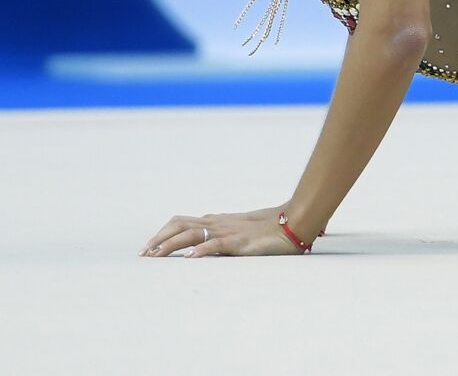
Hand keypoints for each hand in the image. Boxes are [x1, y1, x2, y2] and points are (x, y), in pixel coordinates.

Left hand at [139, 209, 312, 257]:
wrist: (292, 222)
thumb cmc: (270, 227)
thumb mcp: (241, 230)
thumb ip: (224, 234)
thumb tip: (208, 244)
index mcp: (217, 221)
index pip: (182, 222)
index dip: (164, 232)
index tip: (149, 246)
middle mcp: (218, 223)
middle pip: (180, 225)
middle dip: (159, 238)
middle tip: (143, 254)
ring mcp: (227, 231)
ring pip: (191, 234)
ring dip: (170, 244)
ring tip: (155, 256)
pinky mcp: (238, 242)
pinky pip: (215, 244)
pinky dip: (200, 250)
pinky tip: (189, 258)